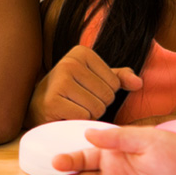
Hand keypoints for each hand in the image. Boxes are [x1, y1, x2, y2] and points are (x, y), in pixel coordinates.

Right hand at [27, 45, 141, 124]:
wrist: (37, 107)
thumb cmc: (70, 94)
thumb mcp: (95, 80)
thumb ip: (119, 78)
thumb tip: (138, 83)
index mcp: (81, 53)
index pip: (115, 83)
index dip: (104, 93)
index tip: (84, 90)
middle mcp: (69, 62)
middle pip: (107, 95)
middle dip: (97, 105)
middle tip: (77, 102)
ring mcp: (59, 81)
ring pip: (97, 107)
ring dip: (88, 115)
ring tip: (71, 108)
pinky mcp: (53, 101)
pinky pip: (83, 116)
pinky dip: (77, 121)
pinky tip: (65, 115)